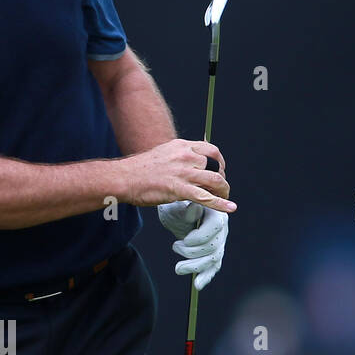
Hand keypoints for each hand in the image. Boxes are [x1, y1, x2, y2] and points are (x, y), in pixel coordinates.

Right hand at [120, 140, 235, 212]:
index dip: (219, 161)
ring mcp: (183, 173)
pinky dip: (221, 203)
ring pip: (215, 180)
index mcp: (181, 146)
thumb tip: (186, 166)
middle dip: (221, 178)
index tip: (220, 169)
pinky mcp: (179, 189)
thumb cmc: (138, 169)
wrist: (123, 177)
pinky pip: (206, 197)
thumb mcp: (162, 154)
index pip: (210, 150)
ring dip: (224, 190)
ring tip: (225, 198)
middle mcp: (185, 156)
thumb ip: (177, 157)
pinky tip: (230, 208)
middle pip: (215, 166)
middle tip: (220, 188)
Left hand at [158, 202, 228, 290]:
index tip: (184, 239)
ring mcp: (219, 242)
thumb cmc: (177, 206)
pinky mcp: (213, 253)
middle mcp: (222, 228)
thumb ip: (186, 209)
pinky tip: (197, 285)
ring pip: (213, 259)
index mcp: (216, 212)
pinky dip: (206, 276)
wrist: (177, 213)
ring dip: (194, 267)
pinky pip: (213, 267)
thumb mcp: (178, 205)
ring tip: (178, 268)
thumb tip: (194, 208)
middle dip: (192, 252)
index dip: (199, 237)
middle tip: (175, 247)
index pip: (215, 227)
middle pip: (214, 247)